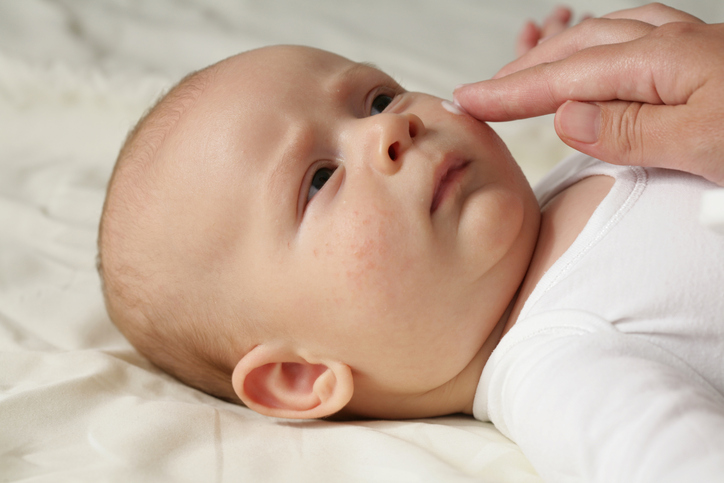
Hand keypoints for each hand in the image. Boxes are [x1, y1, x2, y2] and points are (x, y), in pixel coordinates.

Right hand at [454, 4, 723, 185]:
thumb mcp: (705, 143)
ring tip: (528, 75)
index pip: (567, 77)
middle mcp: (673, 44)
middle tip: (485, 94)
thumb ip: (632, 130)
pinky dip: (598, 48)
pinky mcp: (707, 61)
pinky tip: (599, 56)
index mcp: (665, 59)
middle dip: (525, 71)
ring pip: (605, 37)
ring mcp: (692, 47)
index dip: (512, 92)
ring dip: (558, 56)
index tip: (468, 101)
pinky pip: (635, 37)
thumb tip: (565, 117)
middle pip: (578, 49)